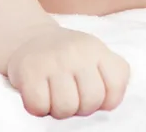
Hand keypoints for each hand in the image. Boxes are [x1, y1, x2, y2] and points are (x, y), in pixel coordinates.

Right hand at [7, 25, 129, 118]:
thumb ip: (111, 75)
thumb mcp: (95, 55)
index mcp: (96, 49)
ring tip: (54, 93)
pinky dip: (38, 107)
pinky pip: (39, 107)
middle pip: (91, 102)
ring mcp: (53, 60)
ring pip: (65, 109)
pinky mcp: (29, 70)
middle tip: (70, 94)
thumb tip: (111, 102)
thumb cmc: (67, 56)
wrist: (30, 37)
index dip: (106, 99)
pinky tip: (39, 92)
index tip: (91, 91)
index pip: (116, 85)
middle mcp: (77, 51)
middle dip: (81, 107)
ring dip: (58, 109)